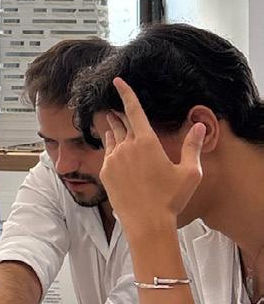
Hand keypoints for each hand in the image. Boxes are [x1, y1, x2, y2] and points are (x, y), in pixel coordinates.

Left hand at [100, 76, 205, 229]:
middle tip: (117, 108)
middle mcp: (126, 146)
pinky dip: (111, 147)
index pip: (134, 110)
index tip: (117, 81)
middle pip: (121, 123)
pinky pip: (107, 153)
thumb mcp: (190, 172)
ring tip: (113, 123)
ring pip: (111, 137)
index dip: (126, 93)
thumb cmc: (170, 198)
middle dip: (120, 114)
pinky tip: (114, 149)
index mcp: (147, 142)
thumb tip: (199, 126)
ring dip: (113, 129)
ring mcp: (112, 159)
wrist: (146, 222)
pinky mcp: (104, 171)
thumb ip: (192, 146)